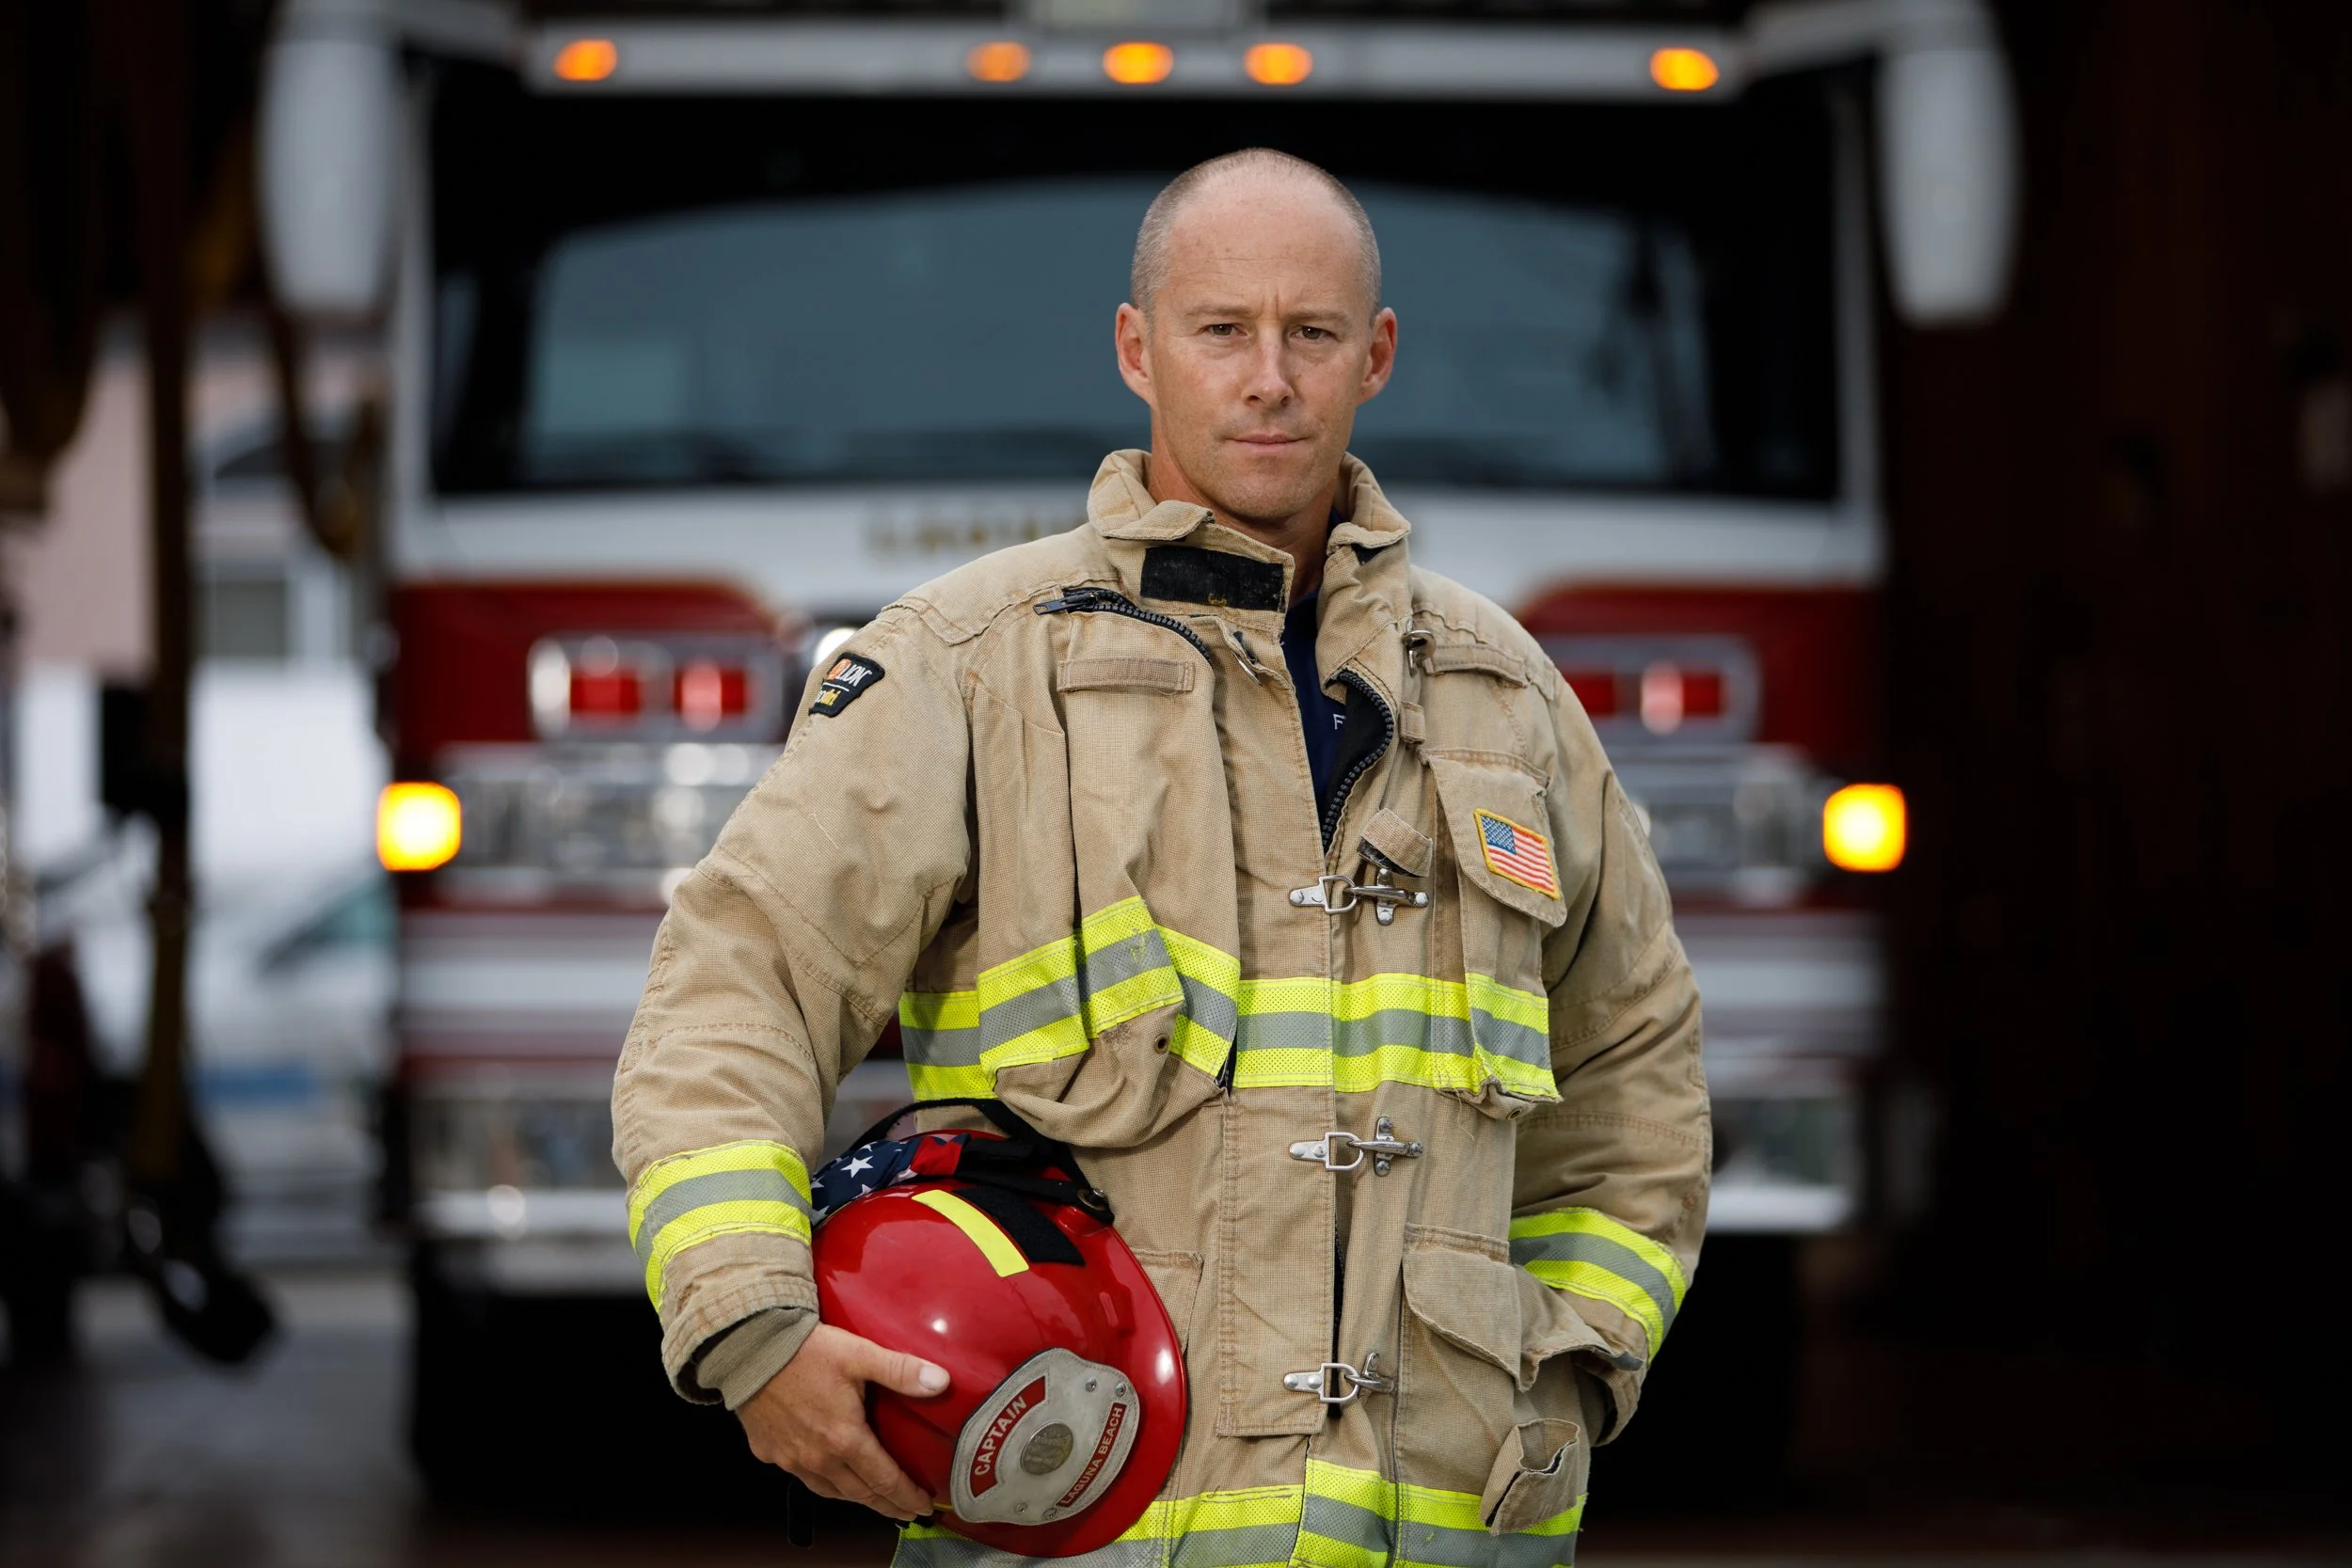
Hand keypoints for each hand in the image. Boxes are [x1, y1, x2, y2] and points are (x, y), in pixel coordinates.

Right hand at [735, 1323, 949, 1520]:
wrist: (748, 1347)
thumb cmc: (804, 1350)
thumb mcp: (860, 1354)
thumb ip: (901, 1371)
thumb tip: (941, 1382)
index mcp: (844, 1438)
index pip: (884, 1480)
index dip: (906, 1496)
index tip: (923, 1505)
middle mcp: (818, 1457)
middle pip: (860, 1493)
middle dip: (887, 1505)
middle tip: (906, 1510)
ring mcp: (790, 1458)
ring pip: (830, 1490)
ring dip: (855, 1497)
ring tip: (873, 1498)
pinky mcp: (768, 1451)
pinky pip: (801, 1476)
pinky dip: (822, 1481)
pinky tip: (828, 1474)